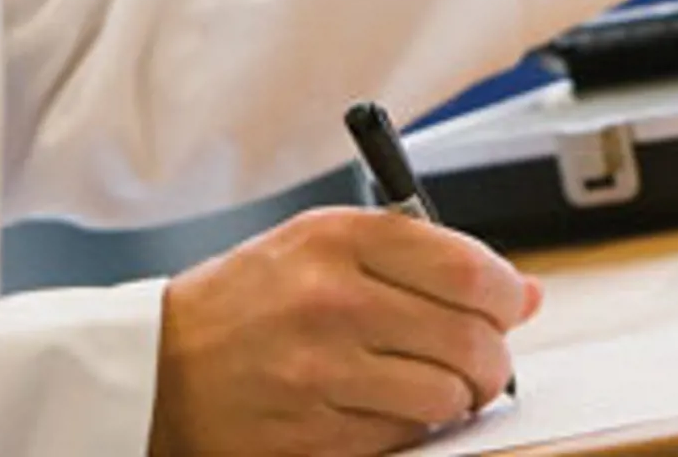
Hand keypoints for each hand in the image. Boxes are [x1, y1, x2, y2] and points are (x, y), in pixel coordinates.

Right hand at [149, 207, 538, 456]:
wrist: (154, 366)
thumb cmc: (245, 303)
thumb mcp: (320, 248)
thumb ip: (421, 258)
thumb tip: (523, 295)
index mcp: (336, 240)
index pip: (468, 270)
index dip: (505, 296)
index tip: (507, 307)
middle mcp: (330, 302)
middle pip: (469, 340)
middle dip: (492, 359)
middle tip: (482, 361)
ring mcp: (319, 374)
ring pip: (445, 398)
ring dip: (455, 400)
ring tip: (431, 387)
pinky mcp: (311, 436)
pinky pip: (403, 439)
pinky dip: (410, 430)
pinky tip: (385, 410)